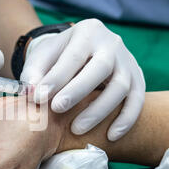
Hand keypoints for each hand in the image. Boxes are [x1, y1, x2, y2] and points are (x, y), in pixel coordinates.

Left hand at [20, 18, 145, 140]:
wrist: (81, 53)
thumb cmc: (58, 57)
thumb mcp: (42, 57)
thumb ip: (33, 73)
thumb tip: (30, 92)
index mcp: (88, 32)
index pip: (73, 55)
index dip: (56, 77)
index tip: (38, 97)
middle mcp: (112, 43)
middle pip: (101, 67)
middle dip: (78, 90)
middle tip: (57, 109)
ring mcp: (128, 61)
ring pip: (121, 86)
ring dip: (99, 111)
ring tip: (76, 129)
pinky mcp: (137, 79)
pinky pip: (137, 101)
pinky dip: (126, 120)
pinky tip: (110, 136)